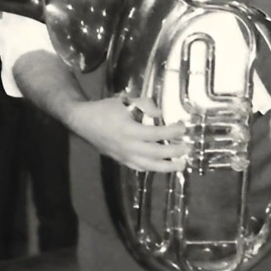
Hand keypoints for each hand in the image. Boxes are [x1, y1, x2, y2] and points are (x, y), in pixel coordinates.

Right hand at [61, 94, 185, 172]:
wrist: (83, 121)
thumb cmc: (104, 109)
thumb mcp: (125, 102)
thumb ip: (145, 105)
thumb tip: (160, 114)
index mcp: (130, 131)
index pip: (158, 134)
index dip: (173, 131)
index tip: (183, 127)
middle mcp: (128, 147)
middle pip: (157, 153)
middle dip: (175, 152)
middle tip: (188, 148)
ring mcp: (124, 156)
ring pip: (149, 166)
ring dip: (167, 166)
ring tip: (180, 165)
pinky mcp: (120, 160)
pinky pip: (139, 168)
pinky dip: (152, 168)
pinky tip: (161, 166)